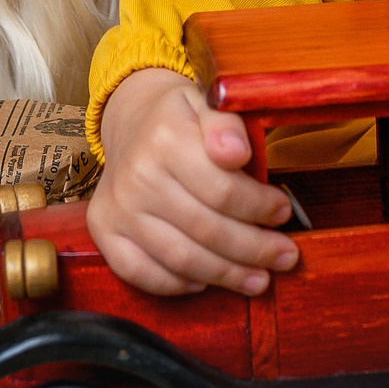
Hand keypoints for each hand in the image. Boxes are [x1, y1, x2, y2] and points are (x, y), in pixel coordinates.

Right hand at [87, 68, 299, 296]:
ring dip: (226, 275)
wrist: (130, 121)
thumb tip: (236, 153)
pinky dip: (177, 285)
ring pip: (180, 258)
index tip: (283, 212)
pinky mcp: (104, 230)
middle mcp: (136, 175)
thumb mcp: (206, 102)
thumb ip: (226, 123)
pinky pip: (141, 273)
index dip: (259, 208)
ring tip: (259, 279)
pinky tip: (206, 282)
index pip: (222, 190)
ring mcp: (117, 207)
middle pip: (206, 229)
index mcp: (165, 138)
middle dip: (253, 249)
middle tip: (284, 256)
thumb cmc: (179, 118)